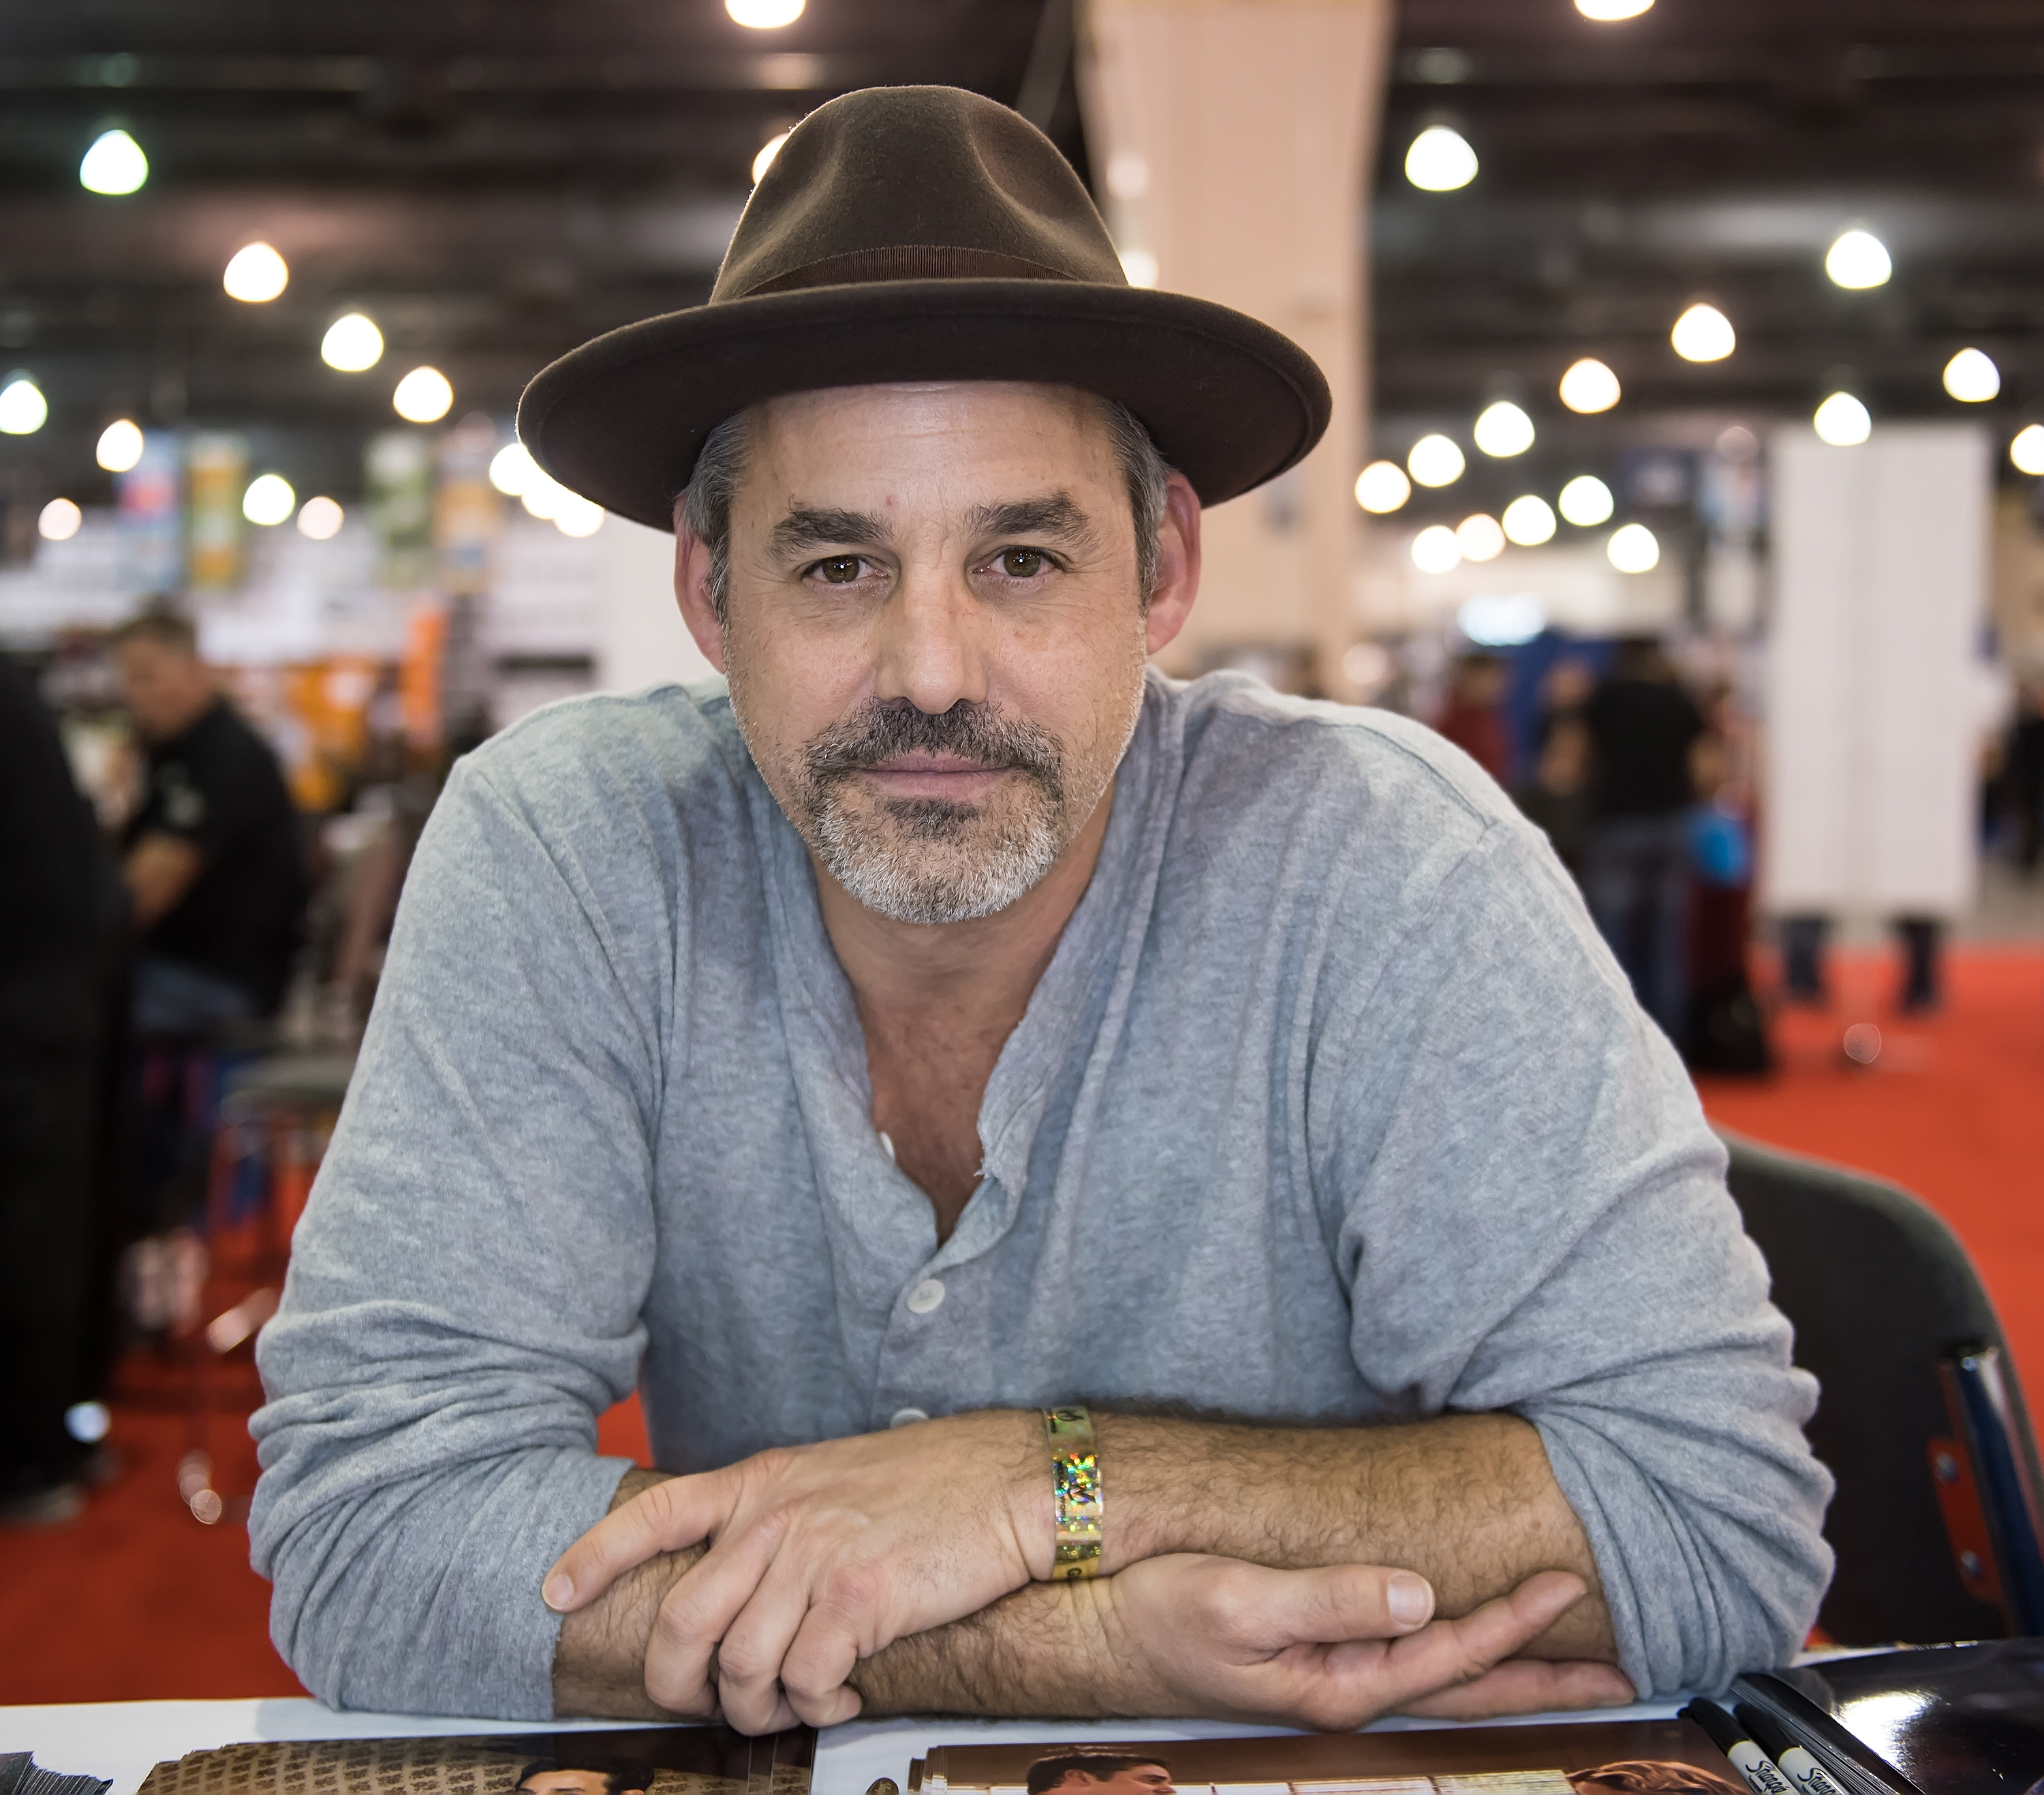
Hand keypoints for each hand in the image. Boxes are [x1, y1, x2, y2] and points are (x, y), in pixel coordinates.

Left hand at [543, 1412, 1048, 1730]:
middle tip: (710, 1706)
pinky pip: (806, 1683)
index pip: (656, 1514)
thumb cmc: (937, 1485)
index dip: (594, 1557)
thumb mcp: (838, 1479)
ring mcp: (815, 1554)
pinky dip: (818, 1710)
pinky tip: (846, 1697)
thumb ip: (784, 1520)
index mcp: (766, 1481)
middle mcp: (777, 1516)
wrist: (1013, 1483)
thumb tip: (748, 1585)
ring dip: (761, 1708)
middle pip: (683, 1619)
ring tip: (798, 1706)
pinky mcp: (858, 1598)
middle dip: (678, 1685)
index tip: (554, 1594)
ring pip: (741, 1665)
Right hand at [1090, 1554, 1634, 1728]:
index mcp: (1337, 1683)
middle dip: (1546, 1677)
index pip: (1450, 1655)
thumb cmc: (1153, 1612)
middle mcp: (1345, 1690)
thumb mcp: (1237, 1601)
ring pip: (1445, 1678)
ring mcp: (1331, 1678)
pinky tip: (1472, 1640)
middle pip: (1467, 1688)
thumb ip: (1331, 1599)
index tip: (1569, 1586)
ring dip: (1512, 1669)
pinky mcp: (1314, 1658)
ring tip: (1576, 1665)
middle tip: (1626, 1671)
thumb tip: (1422, 1595)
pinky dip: (1460, 1654)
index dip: (1514, 1623)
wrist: (1090, 1627)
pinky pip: (1410, 1660)